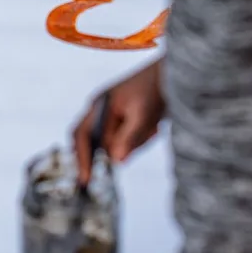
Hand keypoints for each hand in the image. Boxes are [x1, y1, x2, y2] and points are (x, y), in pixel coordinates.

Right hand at [73, 58, 164, 182]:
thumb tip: (115, 161)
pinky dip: (144, 136)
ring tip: (155, 125)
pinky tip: (155, 124)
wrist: (169, 72)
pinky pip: (131, 137)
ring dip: (139, 139)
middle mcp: (100, 110)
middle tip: (146, 135)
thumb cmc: (153, 88)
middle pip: (103, 143)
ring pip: (120, 143)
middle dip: (124, 146)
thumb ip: (128, 138)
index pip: (82, 137)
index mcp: (98, 107)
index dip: (82, 159)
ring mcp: (113, 114)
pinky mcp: (126, 118)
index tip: (86, 180)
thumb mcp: (142, 115)